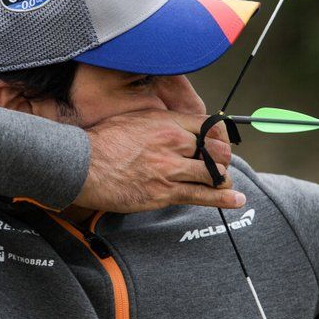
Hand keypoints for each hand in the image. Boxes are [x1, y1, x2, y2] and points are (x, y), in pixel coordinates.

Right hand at [75, 109, 244, 212]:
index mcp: (166, 122)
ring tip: (224, 183)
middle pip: (216, 151)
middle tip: (219, 165)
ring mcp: (169, 170)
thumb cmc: (103, 141)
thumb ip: (159, 122)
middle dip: (222, 159)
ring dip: (221, 179)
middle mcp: (173, 143)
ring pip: (213, 174)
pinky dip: (223, 199)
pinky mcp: (164, 193)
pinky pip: (201, 196)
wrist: (82, 165)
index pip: (209, 125)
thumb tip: (174, 127)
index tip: (221, 143)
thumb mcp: (134, 119)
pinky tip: (235, 200)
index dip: (220, 136)